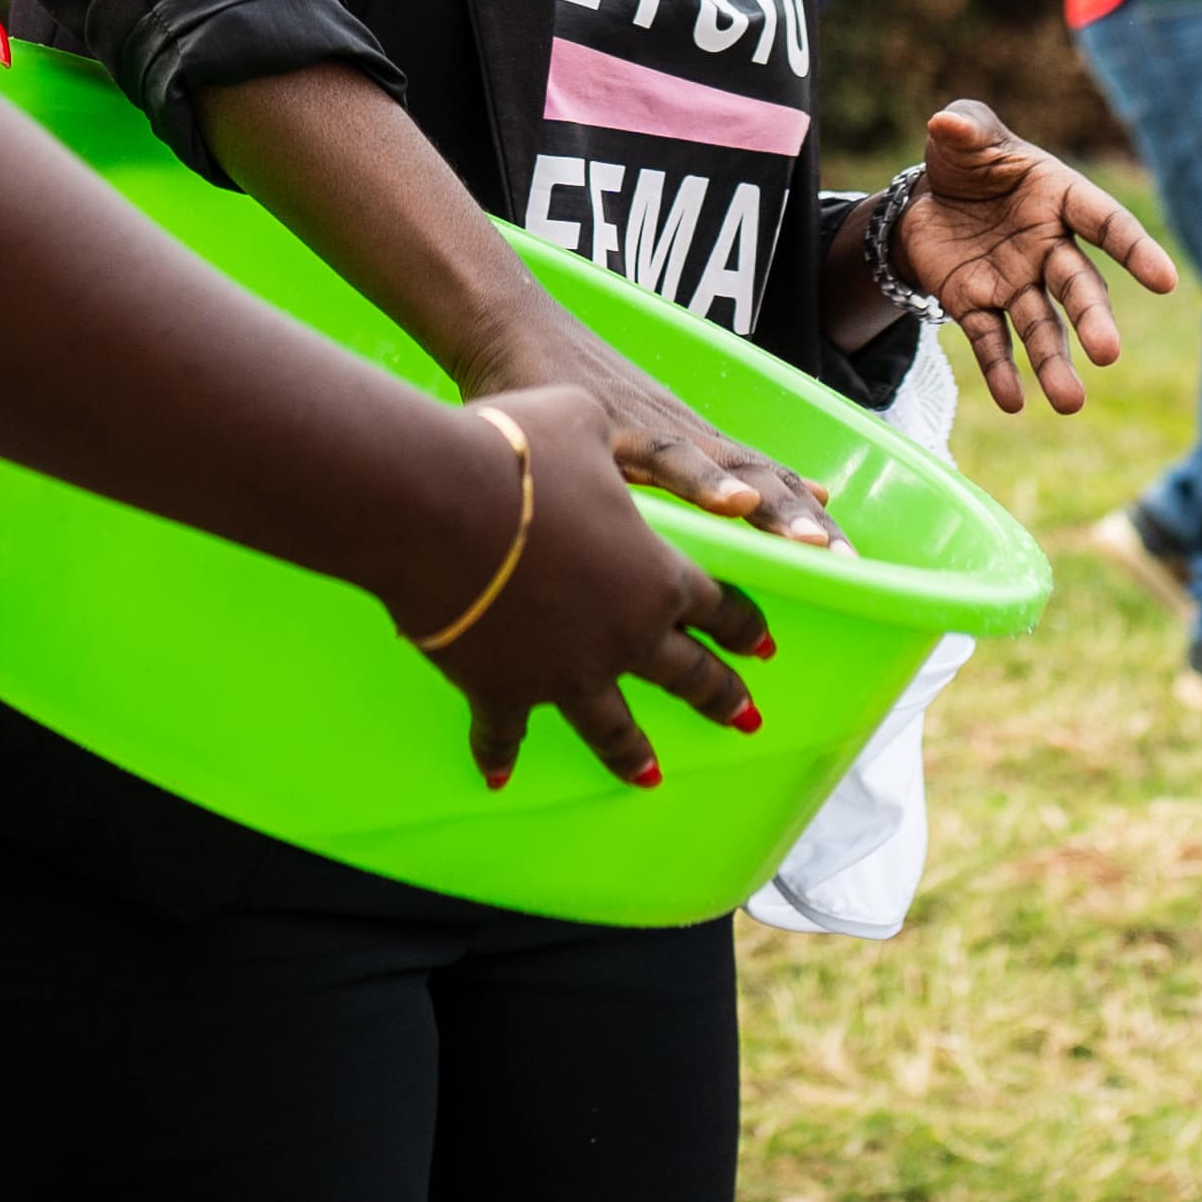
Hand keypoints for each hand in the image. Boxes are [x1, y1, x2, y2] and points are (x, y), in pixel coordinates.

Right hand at [405, 384, 778, 791]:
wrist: (436, 503)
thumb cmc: (517, 454)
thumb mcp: (580, 424)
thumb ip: (604, 446)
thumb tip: (592, 436)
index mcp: (658, 574)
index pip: (717, 605)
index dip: (742, 623)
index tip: (765, 646)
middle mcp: (625, 636)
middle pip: (686, 674)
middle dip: (719, 694)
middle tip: (744, 717)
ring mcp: (565, 674)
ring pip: (612, 726)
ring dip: (632, 753)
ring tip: (649, 775)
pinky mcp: (502, 692)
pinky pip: (506, 733)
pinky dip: (501, 754)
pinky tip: (498, 777)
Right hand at [471, 306, 831, 547]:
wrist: (502, 324)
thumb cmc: (545, 386)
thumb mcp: (601, 440)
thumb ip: (641, 478)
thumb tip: (671, 518)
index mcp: (681, 443)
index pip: (758, 482)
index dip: (801, 517)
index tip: (849, 562)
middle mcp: (679, 434)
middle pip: (761, 482)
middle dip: (806, 527)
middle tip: (853, 567)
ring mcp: (649, 430)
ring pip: (729, 472)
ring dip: (775, 511)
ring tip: (814, 545)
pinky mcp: (611, 429)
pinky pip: (666, 459)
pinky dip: (705, 481)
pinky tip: (736, 502)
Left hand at [877, 100, 1184, 416]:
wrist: (926, 201)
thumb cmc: (965, 160)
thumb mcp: (964, 134)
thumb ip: (964, 125)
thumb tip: (948, 122)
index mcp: (1060, 198)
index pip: (1106, 224)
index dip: (1135, 251)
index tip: (1166, 282)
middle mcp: (1048, 247)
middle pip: (1078, 286)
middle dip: (1092, 319)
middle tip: (1108, 354)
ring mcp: (1015, 282)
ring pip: (1040, 325)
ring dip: (1053, 361)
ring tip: (1069, 402)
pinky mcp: (977, 305)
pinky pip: (991, 340)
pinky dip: (1000, 370)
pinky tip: (1013, 400)